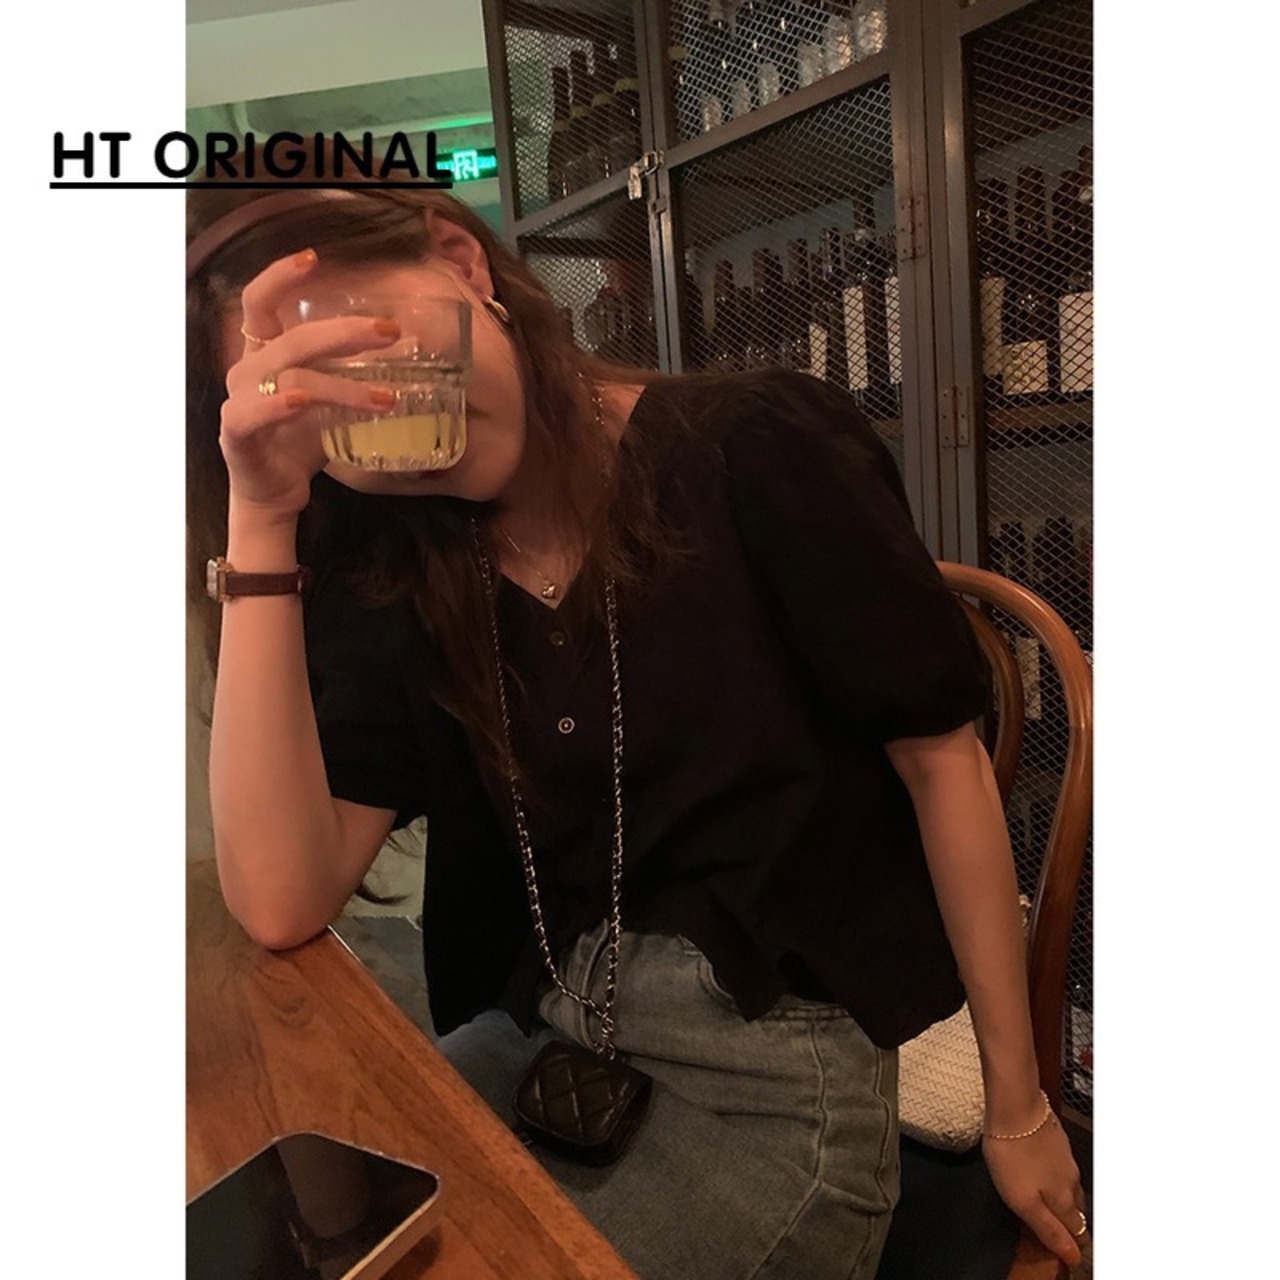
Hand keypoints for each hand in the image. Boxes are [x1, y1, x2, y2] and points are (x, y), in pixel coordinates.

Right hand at [219, 249, 402, 519]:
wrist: (274, 493)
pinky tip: (303, 402)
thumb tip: (409, 350)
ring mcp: (239, 401)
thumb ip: (353, 372)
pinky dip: (277, 405)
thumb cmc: (300, 440)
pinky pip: (251, 413)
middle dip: (345, 332)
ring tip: (386, 397)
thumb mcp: (330, 399)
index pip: (261, 302)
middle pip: (293, 338)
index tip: (312, 258)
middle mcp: (248, 371)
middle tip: (390, 333)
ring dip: (342, 385)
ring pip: (291, 378)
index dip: (280, 276)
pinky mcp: (236, 435)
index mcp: (265, 354)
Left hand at [983, 1114, 1086, 1266]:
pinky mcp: (1055, 1140)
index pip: (1076, 1230)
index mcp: (1062, 1199)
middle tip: (1067, 1234)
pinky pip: (1061, 1167)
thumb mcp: (1023, 1202)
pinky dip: (1057, 1178)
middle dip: (1073, 1225)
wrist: (1015, 1107)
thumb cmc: (1013, 1155)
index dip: (1073, 1245)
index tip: (1071, 1255)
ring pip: (1071, 1188)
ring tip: (1058, 1209)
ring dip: (1066, 1201)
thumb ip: (1048, 1229)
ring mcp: (1064, 1158)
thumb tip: (1072, 1255)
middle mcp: (1069, 1180)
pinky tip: (1046, 1174)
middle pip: (1076, 1210)